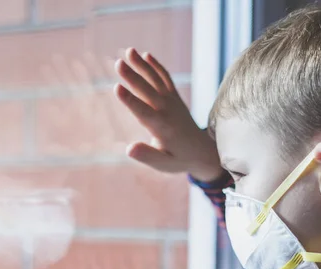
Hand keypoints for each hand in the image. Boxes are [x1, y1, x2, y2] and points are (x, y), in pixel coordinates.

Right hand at [114, 48, 223, 181]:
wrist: (203, 151)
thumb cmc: (179, 159)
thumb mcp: (163, 164)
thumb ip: (147, 155)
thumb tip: (129, 149)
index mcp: (162, 128)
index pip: (143, 112)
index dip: (130, 100)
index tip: (117, 88)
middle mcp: (167, 111)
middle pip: (147, 91)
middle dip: (133, 77)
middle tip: (118, 63)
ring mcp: (172, 102)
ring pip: (156, 80)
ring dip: (143, 65)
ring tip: (129, 51)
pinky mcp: (174, 98)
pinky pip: (165, 79)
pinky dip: (156, 67)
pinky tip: (145, 55)